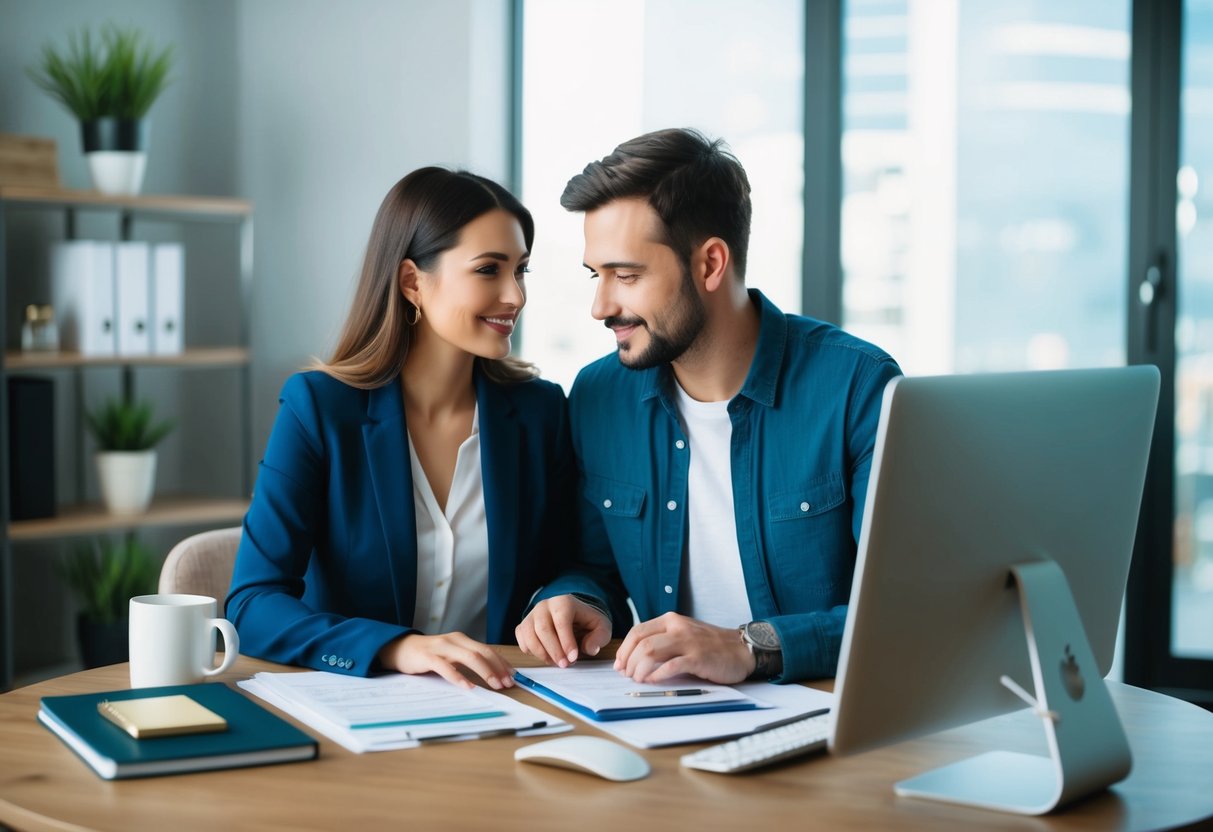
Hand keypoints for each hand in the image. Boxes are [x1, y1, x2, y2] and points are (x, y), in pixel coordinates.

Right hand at [378, 632, 514, 689]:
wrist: (399, 649)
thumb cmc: (428, 655)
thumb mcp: (451, 655)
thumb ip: (467, 661)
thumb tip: (492, 675)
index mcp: (462, 640)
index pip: (487, 650)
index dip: (502, 663)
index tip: (513, 676)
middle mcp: (454, 640)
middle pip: (482, 652)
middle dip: (497, 668)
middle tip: (508, 683)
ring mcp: (441, 647)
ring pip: (469, 657)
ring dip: (484, 672)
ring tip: (494, 685)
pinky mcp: (427, 657)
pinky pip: (445, 667)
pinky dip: (458, 676)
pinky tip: (467, 686)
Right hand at [515, 595, 611, 667]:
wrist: (573, 616)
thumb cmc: (587, 622)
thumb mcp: (601, 627)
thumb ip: (599, 638)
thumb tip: (590, 649)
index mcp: (564, 602)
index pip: (561, 620)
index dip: (566, 641)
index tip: (573, 658)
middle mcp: (545, 605)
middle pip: (542, 629)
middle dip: (554, 650)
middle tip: (565, 665)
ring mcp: (532, 615)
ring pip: (529, 635)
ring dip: (542, 653)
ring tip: (556, 663)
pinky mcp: (524, 625)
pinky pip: (522, 639)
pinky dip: (531, 651)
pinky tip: (545, 656)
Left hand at [614, 612, 754, 683]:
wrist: (741, 649)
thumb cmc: (710, 646)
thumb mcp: (684, 634)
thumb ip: (663, 641)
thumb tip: (635, 659)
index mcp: (671, 620)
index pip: (637, 631)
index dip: (624, 649)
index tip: (619, 664)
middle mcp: (677, 627)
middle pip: (641, 642)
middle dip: (628, 661)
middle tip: (626, 675)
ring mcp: (688, 641)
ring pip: (651, 652)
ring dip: (639, 669)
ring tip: (637, 679)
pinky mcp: (697, 658)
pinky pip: (670, 666)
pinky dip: (657, 675)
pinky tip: (652, 682)